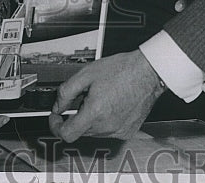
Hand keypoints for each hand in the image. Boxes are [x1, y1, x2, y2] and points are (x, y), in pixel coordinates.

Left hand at [49, 51, 163, 142]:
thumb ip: (66, 92)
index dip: (56, 126)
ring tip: (101, 98)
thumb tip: (57, 106)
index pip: (67, 134)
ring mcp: (118, 131)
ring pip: (93, 132)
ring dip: (90, 119)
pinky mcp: (127, 132)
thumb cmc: (122, 70)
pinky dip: (104, 121)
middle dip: (76, 117)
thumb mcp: (86, 74)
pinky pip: (108, 131)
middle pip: (80, 132)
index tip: (56, 118)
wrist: (147, 73)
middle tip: (84, 98)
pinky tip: (111, 105)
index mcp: (95, 113)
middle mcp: (107, 126)